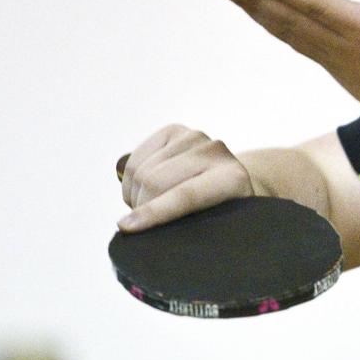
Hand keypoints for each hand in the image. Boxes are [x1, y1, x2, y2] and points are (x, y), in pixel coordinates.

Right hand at [118, 124, 254, 231]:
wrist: (228, 184)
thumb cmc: (220, 213)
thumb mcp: (215, 227)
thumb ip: (191, 227)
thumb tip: (145, 228)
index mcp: (233, 179)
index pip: (186, 195)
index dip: (154, 212)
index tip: (127, 227)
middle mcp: (216, 151)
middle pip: (154, 180)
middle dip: (140, 207)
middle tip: (145, 225)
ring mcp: (195, 137)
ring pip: (139, 170)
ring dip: (134, 195)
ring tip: (148, 207)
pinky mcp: (174, 131)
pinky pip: (134, 159)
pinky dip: (129, 181)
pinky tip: (143, 190)